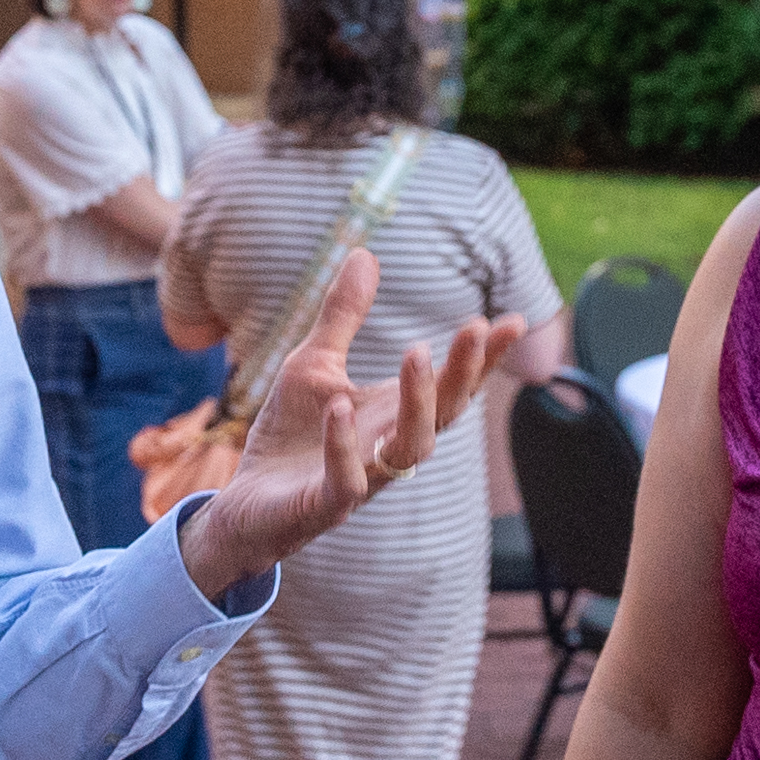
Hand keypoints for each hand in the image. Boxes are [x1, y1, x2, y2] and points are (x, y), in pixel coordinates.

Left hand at [176, 248, 524, 599]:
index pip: (451, 386)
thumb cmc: (291, 434)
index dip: (483, 358)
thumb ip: (343, 314)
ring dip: (417, 402)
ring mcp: (361, 479)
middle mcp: (388, 448)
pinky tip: (340, 406)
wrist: (248, 502)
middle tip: (475, 328)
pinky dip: (344, 446)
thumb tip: (366, 253)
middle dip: (462, 373)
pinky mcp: (323, 506)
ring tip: (416, 352)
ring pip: (408, 450)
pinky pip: (344, 482)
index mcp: (394, 414)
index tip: (512, 320)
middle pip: (443, 415)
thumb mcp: (315, 363)